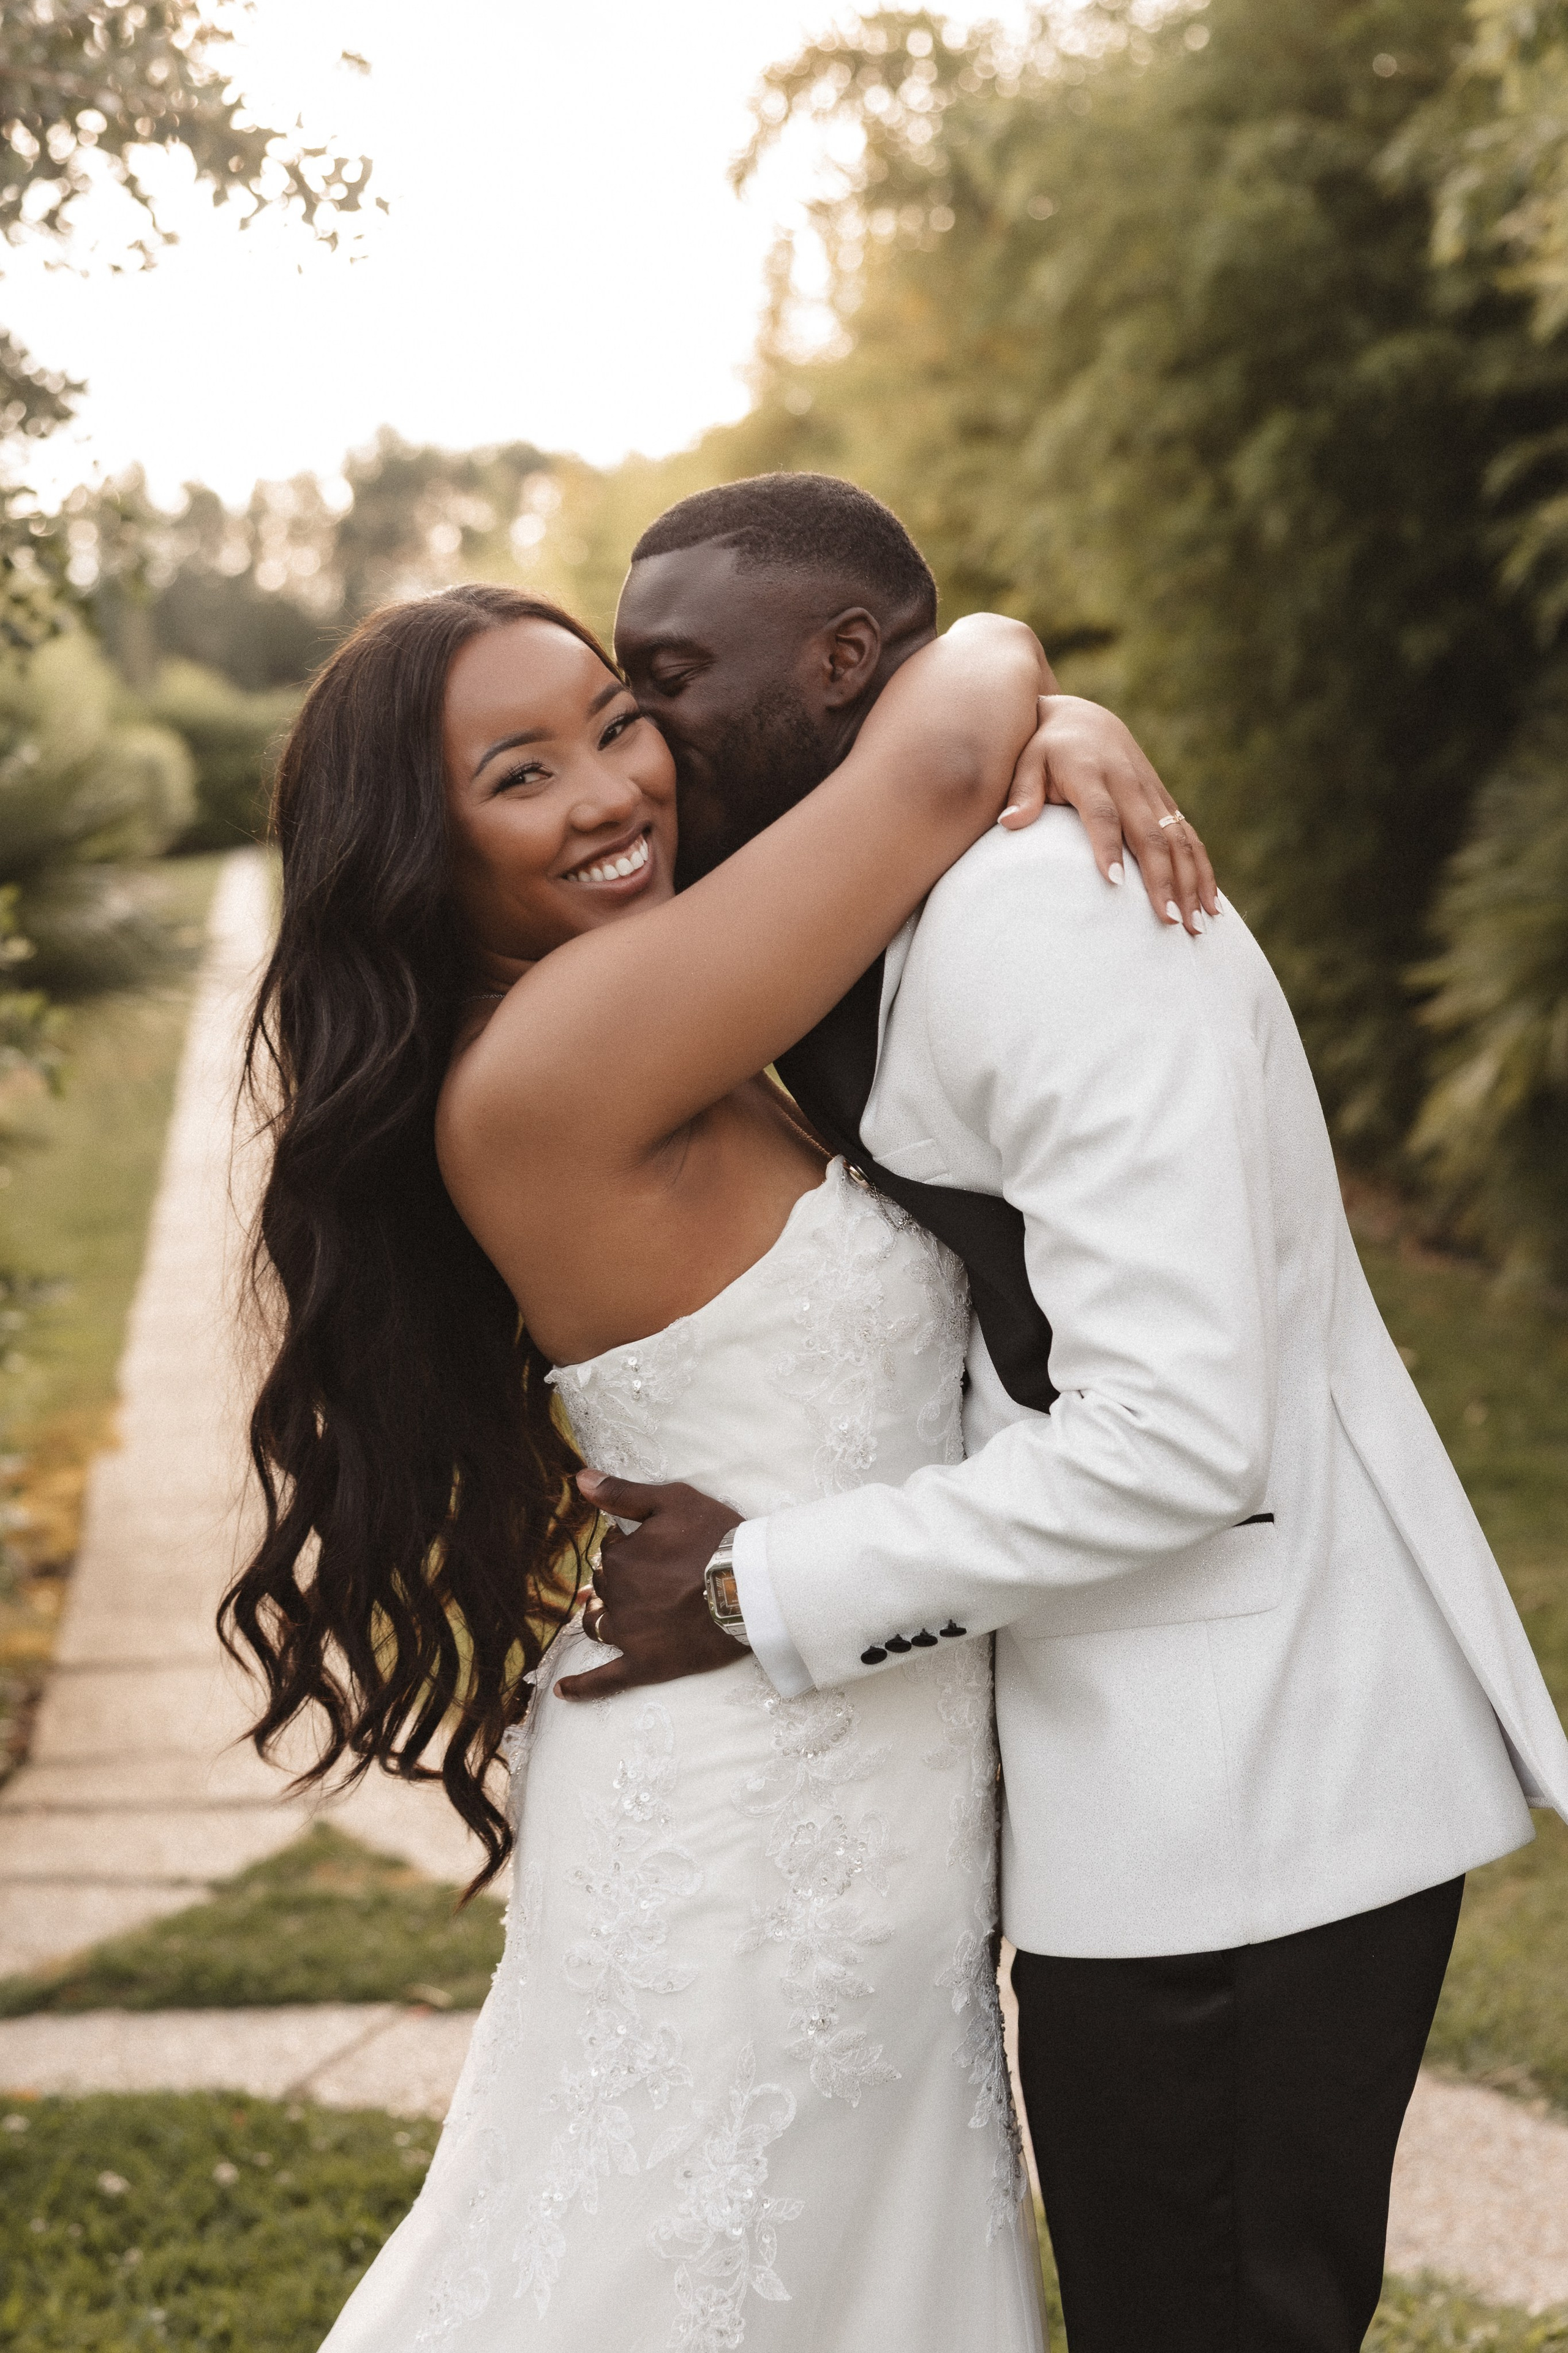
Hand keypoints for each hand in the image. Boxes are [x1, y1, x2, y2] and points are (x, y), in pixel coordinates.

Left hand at [554, 1470, 742, 1700]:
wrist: (752, 1587)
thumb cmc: (716, 1539)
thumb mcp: (672, 1501)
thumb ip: (622, 1492)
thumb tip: (579, 1478)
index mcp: (619, 1557)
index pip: (610, 1550)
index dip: (632, 1547)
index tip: (659, 1547)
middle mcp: (616, 1596)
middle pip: (606, 1586)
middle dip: (621, 1580)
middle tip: (655, 1577)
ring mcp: (629, 1634)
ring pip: (599, 1624)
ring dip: (599, 1616)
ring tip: (607, 1613)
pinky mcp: (646, 1665)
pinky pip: (606, 1681)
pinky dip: (582, 1687)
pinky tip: (562, 1692)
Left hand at [999, 696, 1218, 933]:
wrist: (1084, 720)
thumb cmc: (1045, 749)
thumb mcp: (1027, 761)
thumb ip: (1022, 792)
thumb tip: (1008, 822)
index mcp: (1091, 774)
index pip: (1102, 814)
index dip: (1108, 846)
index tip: (1114, 883)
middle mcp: (1128, 784)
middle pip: (1150, 834)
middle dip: (1162, 879)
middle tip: (1168, 921)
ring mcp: (1151, 793)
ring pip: (1178, 839)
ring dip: (1191, 881)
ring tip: (1196, 925)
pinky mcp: (1164, 802)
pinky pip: (1189, 838)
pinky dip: (1203, 870)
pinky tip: (1210, 905)